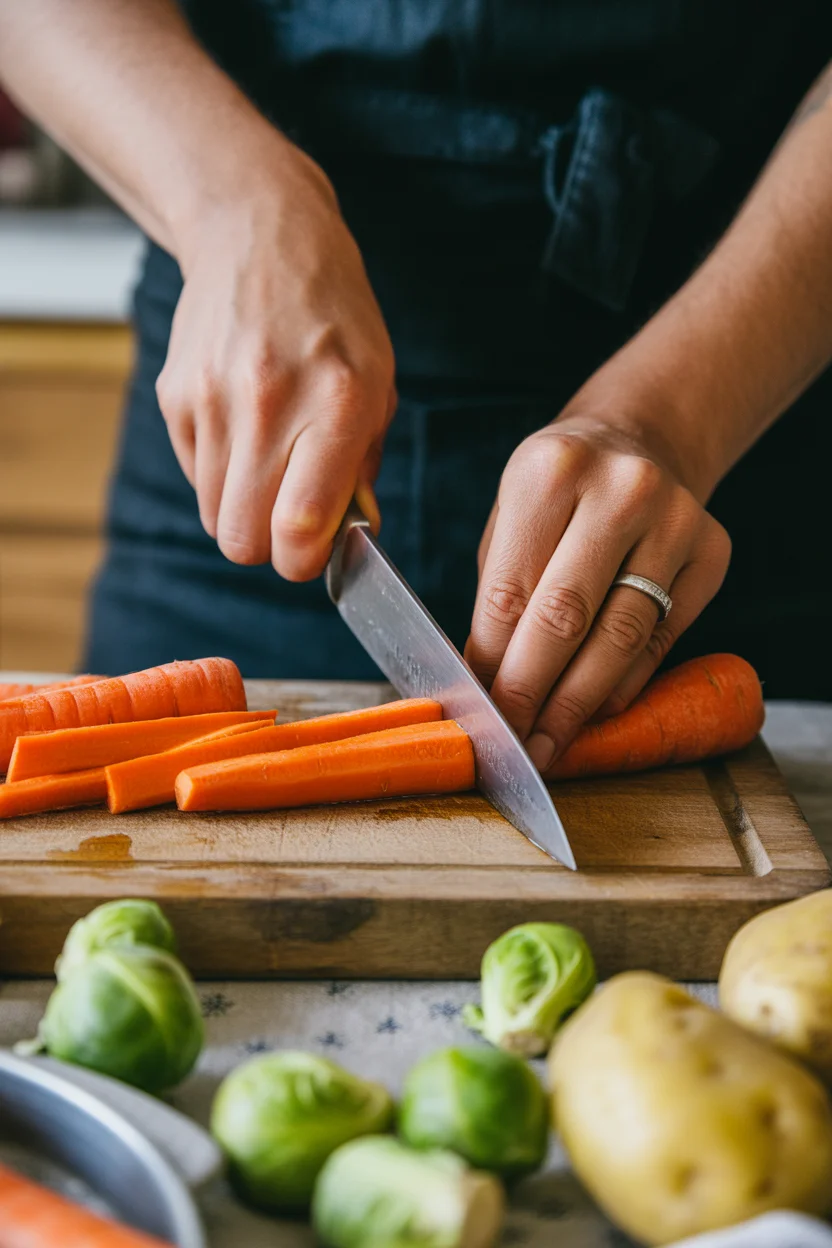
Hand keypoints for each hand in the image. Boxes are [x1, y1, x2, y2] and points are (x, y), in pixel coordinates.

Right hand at [156, 142, 395, 579]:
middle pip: (244, 539)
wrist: (259, 234)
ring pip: (215, 517)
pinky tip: (244, 431)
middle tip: (292, 518)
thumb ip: (363, 466)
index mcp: (337, 403)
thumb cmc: (333, 315)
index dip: (304, 561)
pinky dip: (220, 475)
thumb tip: (348, 538)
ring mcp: (214, 398)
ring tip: (271, 466)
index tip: (315, 552)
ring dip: (244, 512)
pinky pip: (195, 476)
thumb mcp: (378, 382)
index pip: (299, 527)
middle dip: (270, 547)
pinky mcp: (176, 395)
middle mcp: (270, 403)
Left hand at [465, 411, 730, 773]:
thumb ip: (500, 595)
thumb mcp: (511, 520)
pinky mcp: (712, 552)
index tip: (480, 713)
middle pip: (566, 617)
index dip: (492, 664)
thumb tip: (485, 685)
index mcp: (549, 471)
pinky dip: (623, 684)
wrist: (639, 441)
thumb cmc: (559, 493)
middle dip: (532, 692)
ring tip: (549, 741)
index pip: (510, 592)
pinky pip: (661, 638)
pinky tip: (595, 709)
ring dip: (578, 702)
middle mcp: (620, 490)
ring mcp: (675, 520)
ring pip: (620, 637)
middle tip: (514, 742)